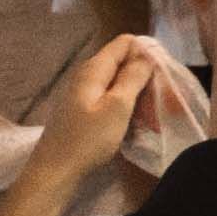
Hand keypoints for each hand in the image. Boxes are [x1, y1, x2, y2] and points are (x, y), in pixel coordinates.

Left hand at [30, 35, 179, 180]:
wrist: (54, 173)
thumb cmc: (88, 140)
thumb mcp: (117, 107)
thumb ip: (133, 77)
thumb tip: (146, 54)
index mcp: (94, 69)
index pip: (125, 43)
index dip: (146, 53)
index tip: (161, 75)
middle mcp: (87, 75)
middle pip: (122, 62)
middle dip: (144, 76)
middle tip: (162, 100)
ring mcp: (83, 94)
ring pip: (117, 83)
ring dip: (136, 95)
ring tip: (152, 116)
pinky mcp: (82, 111)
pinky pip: (109, 99)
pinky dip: (124, 107)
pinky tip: (134, 124)